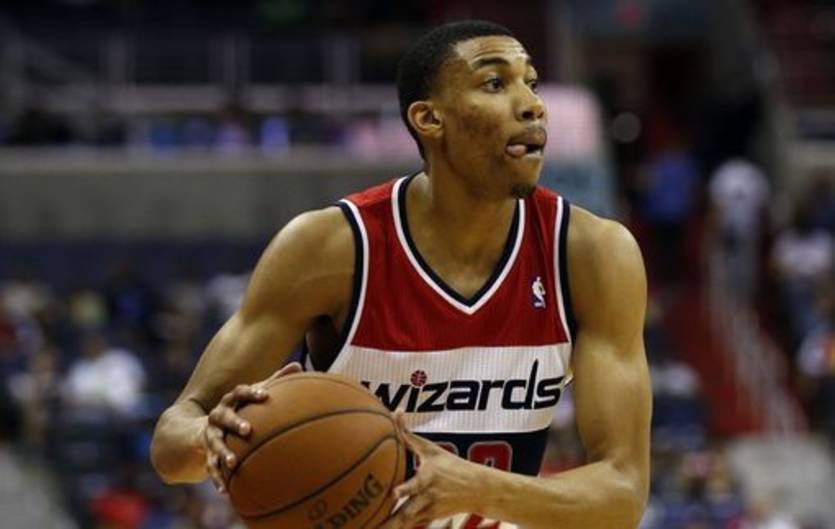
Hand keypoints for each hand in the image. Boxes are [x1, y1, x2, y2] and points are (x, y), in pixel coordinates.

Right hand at [202, 362, 301, 492]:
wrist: (201, 428)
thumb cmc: (239, 409)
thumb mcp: (253, 396)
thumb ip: (274, 381)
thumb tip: (299, 365)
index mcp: (231, 400)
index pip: (239, 393)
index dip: (252, 393)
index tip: (265, 396)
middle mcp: (218, 416)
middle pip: (224, 417)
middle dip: (235, 422)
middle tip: (248, 430)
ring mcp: (210, 436)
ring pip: (215, 444)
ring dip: (223, 453)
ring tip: (233, 464)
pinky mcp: (207, 454)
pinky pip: (211, 467)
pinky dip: (218, 478)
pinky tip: (225, 491)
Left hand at [380, 411, 486, 528]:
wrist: (478, 490)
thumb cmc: (451, 465)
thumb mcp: (431, 449)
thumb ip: (409, 434)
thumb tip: (396, 411)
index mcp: (429, 478)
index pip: (416, 485)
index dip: (404, 490)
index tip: (393, 493)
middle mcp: (428, 497)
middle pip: (407, 513)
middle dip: (391, 522)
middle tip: (373, 525)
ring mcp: (428, 511)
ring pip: (406, 523)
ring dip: (390, 528)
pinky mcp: (428, 519)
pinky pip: (409, 525)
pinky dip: (397, 527)